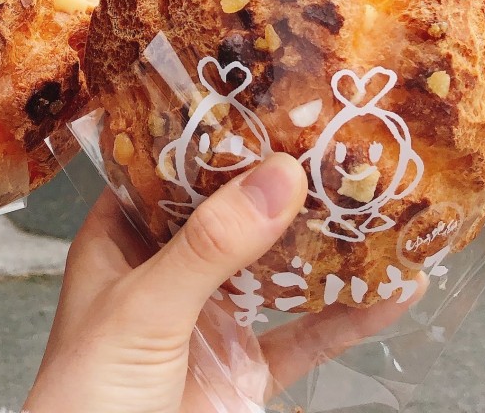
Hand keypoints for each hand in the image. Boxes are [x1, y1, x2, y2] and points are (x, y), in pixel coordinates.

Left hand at [26, 154, 417, 412]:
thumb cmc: (90, 395)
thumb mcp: (145, 308)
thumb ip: (211, 246)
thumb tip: (280, 175)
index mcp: (122, 239)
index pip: (171, 169)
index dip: (217, 137)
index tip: (273, 102)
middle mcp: (168, 270)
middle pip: (232, 213)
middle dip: (282, 184)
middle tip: (342, 141)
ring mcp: (210, 319)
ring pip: (274, 269)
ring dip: (323, 244)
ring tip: (379, 200)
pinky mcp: (245, 370)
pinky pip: (305, 337)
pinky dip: (349, 317)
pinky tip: (394, 292)